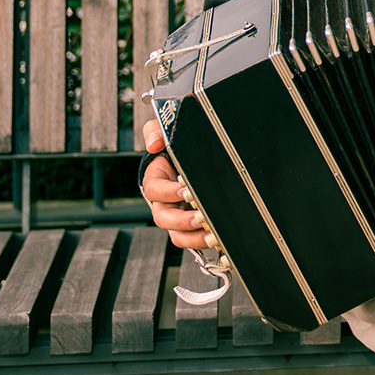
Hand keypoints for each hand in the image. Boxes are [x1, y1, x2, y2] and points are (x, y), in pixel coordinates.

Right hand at [141, 119, 207, 248]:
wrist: (187, 162)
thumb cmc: (174, 150)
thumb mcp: (164, 134)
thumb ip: (155, 132)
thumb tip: (154, 143)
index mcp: (155, 182)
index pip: (154, 190)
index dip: (168, 192)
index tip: (184, 190)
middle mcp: (163, 204)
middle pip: (163, 219)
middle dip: (181, 220)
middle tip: (200, 217)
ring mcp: (177, 218)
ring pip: (177, 236)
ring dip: (194, 238)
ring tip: (212, 235)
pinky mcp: (191, 227)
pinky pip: (193, 241)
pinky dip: (205, 243)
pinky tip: (220, 240)